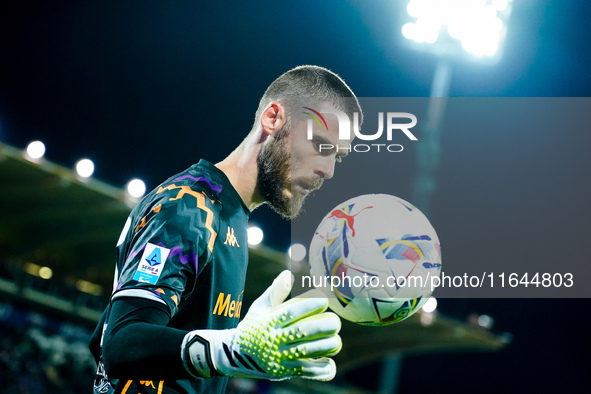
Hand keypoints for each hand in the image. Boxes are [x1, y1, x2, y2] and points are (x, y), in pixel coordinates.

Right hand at [182, 270, 341, 380]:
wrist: (237, 355)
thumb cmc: (254, 326)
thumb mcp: (260, 307)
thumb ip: (275, 291)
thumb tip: (289, 274)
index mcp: (269, 321)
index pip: (292, 311)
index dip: (310, 305)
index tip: (324, 299)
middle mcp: (274, 339)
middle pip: (304, 331)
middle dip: (324, 325)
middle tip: (336, 321)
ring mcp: (279, 357)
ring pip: (308, 352)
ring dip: (326, 346)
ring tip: (336, 340)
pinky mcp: (284, 371)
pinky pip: (307, 371)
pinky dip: (321, 368)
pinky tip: (330, 363)